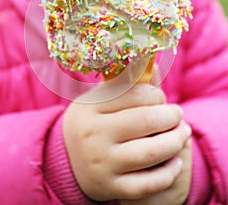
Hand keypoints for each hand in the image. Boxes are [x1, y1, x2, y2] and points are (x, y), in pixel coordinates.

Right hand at [63, 83, 190, 200]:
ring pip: (152, 152)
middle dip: (172, 116)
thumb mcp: (99, 99)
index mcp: (90, 109)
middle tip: (177, 115)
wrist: (67, 158)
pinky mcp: (111, 188)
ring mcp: (102, 164)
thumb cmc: (92, 121)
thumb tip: (151, 62)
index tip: (161, 98)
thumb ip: (124, 83)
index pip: (135, 94)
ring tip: (183, 133)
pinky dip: (168, 172)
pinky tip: (175, 161)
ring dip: (176, 141)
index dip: (156, 95)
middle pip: (147, 121)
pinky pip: (149, 184)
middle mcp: (94, 136)